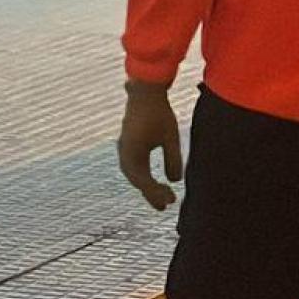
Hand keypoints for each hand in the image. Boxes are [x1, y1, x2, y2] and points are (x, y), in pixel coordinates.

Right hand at [118, 81, 182, 209]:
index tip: (171, 201)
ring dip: (146, 186)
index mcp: (133, 152)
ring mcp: (124, 148)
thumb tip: (175, 181)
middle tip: (166, 206)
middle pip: (137, 180)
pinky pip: (133, 166)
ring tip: (160, 197)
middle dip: (151, 193)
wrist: (145, 91)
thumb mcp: (170, 136)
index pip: (144, 181)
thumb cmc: (159, 113)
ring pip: (134, 174)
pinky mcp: (127, 144)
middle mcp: (124, 153)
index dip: (156, 193)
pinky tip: (152, 182)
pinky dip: (142, 176)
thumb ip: (173, 159)